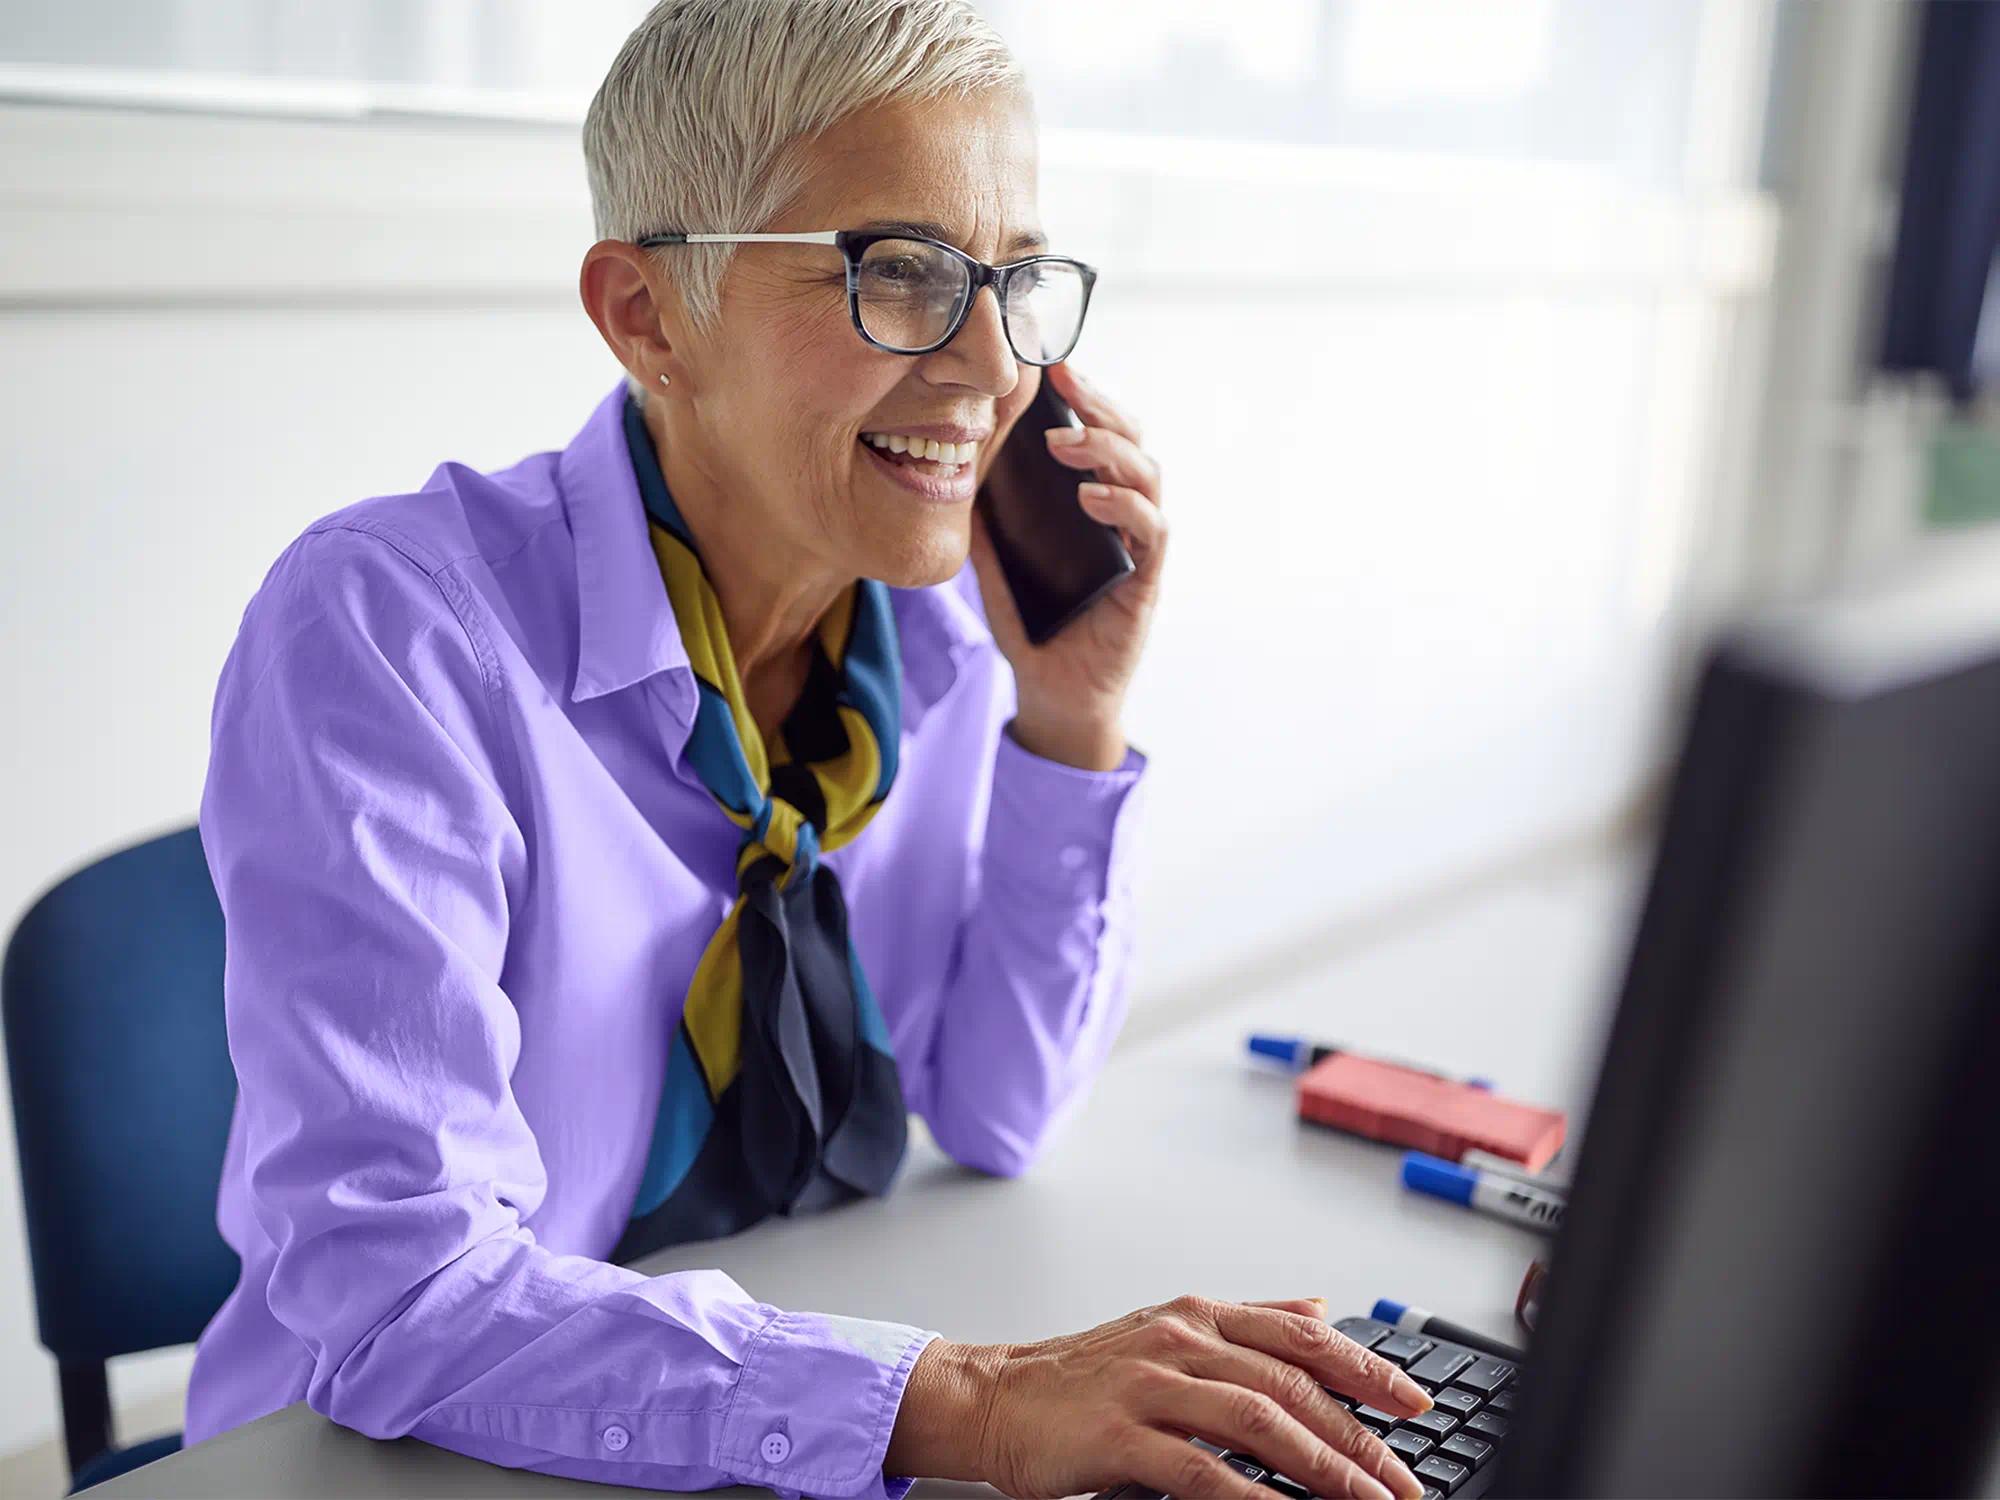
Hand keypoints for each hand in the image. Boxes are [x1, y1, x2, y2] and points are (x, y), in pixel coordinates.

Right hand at [884, 1294, 1431, 1499]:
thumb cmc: (1083, 1375)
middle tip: (1404, 1482)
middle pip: (1292, 1386)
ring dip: (1324, 1469)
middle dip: (1360, 1438)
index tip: (1416, 1405)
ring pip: (1259, 1422)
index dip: (1367, 1369)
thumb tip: (1320, 1309)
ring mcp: (1150, 1386)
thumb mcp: (1170, 1330)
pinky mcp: (1120, 1436)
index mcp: (1199, 1315)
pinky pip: (1201, 1472)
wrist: (996, 1398)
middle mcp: (1181, 1341)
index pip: (1302, 1336)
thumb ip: (1250, 1321)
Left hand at [968, 361, 1164, 770]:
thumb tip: (944, 465)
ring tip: (1064, 443)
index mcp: (1091, 498)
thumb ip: (982, 516)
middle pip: (1130, 439)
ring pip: (1146, 475)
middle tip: (1064, 382)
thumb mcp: (992, 558)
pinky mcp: (1145, 580)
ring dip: (1108, 449)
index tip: (1050, 367)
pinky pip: (1149, 531)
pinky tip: (1089, 497)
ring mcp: (1138, 544)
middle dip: (1099, 405)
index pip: (1097, 432)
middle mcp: (1122, 513)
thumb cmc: (1032, 621)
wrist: (1052, 691)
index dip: (1081, 397)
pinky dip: (1123, 507)